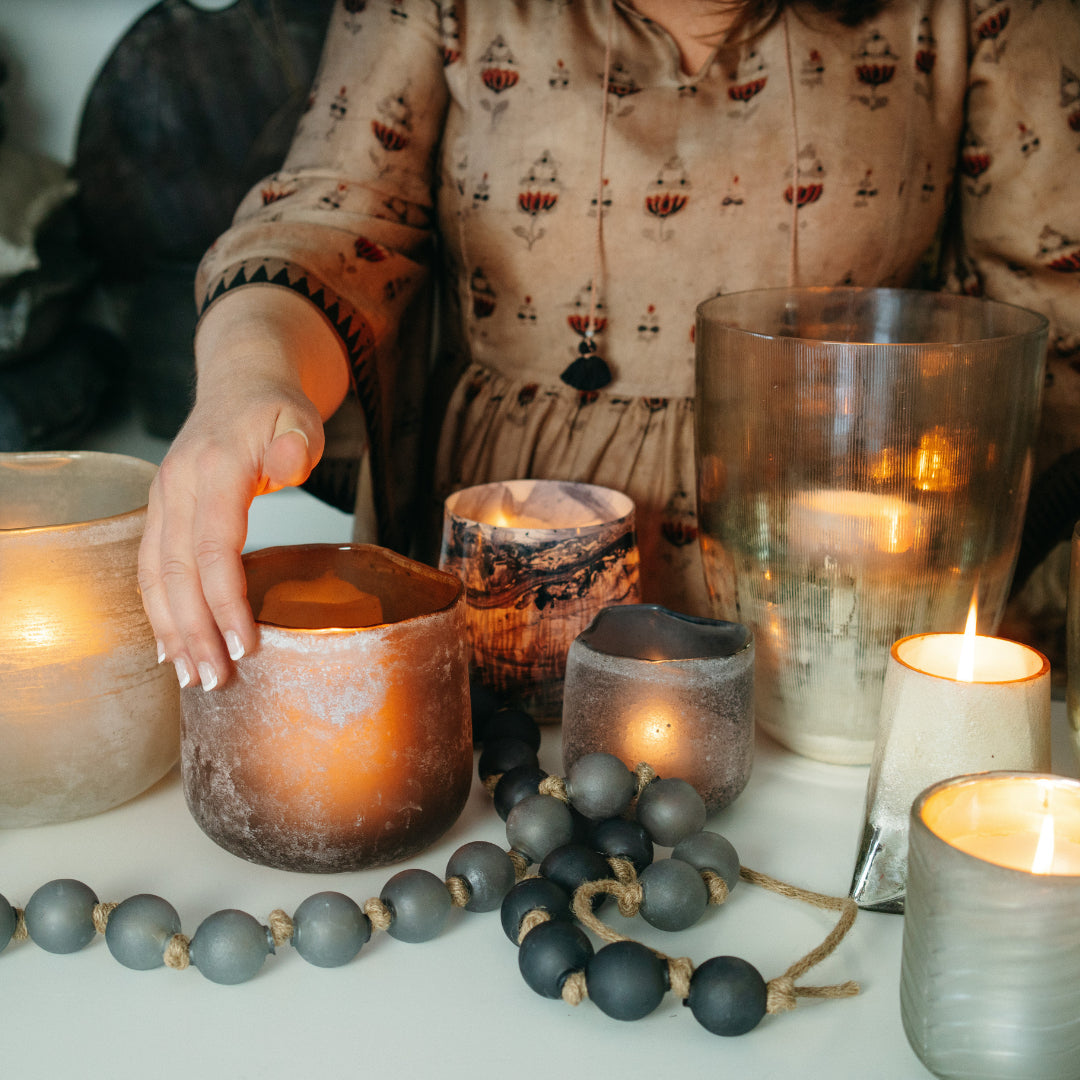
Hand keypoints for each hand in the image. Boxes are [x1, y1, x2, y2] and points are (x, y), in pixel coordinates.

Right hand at [138, 285, 348, 688]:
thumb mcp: (300, 417)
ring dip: (171, 630)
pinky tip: (169, 645)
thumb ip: (296, 443)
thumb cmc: (276, 406)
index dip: (226, 601)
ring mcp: (163, 499)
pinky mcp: (162, 511)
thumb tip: (286, 464)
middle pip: (177, 572)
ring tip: (191, 676)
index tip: (245, 645)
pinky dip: (158, 609)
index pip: (213, 547)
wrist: (240, 379)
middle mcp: (177, 487)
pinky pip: (152, 567)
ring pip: (156, 575)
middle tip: (215, 680)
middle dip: (194, 631)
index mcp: (213, 468)